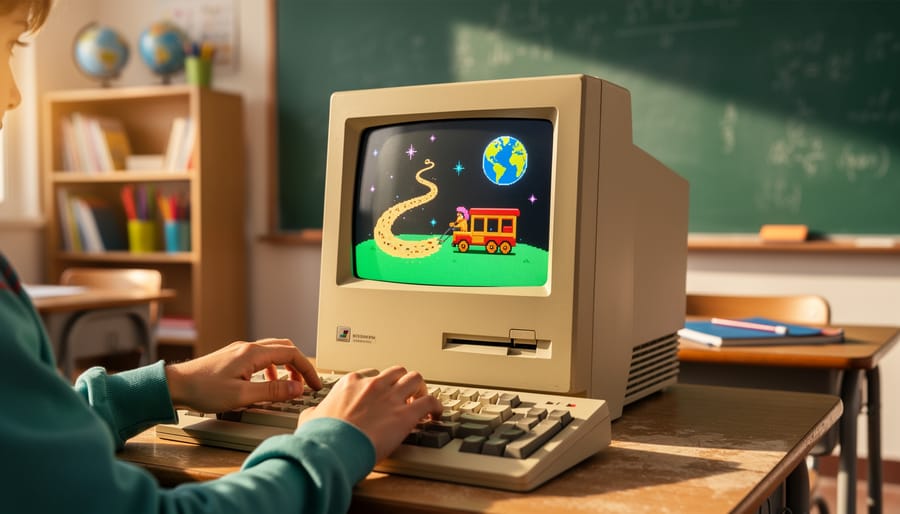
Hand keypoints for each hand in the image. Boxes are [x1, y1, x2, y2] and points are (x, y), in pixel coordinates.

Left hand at [165, 338, 320, 412]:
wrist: (175, 386)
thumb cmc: (203, 390)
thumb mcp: (242, 395)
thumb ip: (272, 392)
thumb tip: (297, 388)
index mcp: (253, 354)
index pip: (291, 353)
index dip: (307, 369)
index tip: (315, 384)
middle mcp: (248, 348)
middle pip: (285, 348)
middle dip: (300, 364)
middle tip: (307, 382)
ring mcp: (239, 351)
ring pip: (273, 352)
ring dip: (286, 366)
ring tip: (289, 386)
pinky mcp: (233, 358)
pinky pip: (261, 358)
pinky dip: (272, 369)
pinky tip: (267, 384)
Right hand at [298, 366, 443, 461]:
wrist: (332, 448)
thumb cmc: (321, 436)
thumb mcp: (310, 418)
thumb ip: (315, 412)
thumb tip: (312, 415)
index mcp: (351, 383)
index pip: (371, 373)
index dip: (379, 384)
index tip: (381, 394)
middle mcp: (373, 385)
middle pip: (397, 371)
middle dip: (402, 382)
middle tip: (404, 396)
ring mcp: (391, 397)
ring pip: (415, 379)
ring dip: (420, 389)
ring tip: (420, 400)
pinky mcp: (405, 415)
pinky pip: (430, 402)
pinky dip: (436, 406)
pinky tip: (436, 414)